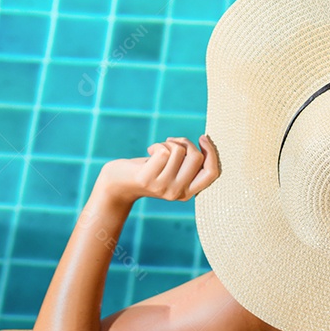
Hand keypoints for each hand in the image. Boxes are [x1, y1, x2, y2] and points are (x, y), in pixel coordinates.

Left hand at [97, 135, 220, 204]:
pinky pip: (164, 151)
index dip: (211, 152)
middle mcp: (177, 193)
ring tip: (158, 150)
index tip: (203, 138)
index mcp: (188, 192)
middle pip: (196, 157)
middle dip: (185, 142)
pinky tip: (150, 152)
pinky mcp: (148, 179)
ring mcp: (163, 187)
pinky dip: (157, 145)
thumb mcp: (173, 171)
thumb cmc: (148, 171)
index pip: (212, 173)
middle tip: (171, 142)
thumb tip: (206, 141)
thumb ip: (189, 164)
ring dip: (168, 144)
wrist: (117, 184)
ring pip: (179, 151)